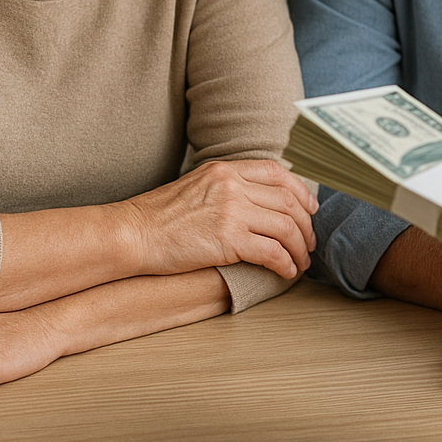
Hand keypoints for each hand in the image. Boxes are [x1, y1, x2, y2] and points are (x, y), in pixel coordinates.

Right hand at [124, 159, 317, 278]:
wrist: (132, 233)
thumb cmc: (158, 216)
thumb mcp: (196, 186)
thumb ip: (226, 187)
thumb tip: (255, 202)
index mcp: (224, 169)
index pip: (276, 172)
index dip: (300, 191)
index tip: (309, 208)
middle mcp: (232, 185)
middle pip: (287, 200)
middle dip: (305, 224)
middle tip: (309, 242)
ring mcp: (231, 210)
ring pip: (285, 226)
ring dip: (299, 247)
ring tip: (300, 262)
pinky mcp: (228, 239)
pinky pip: (271, 251)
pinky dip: (285, 263)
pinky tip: (285, 272)